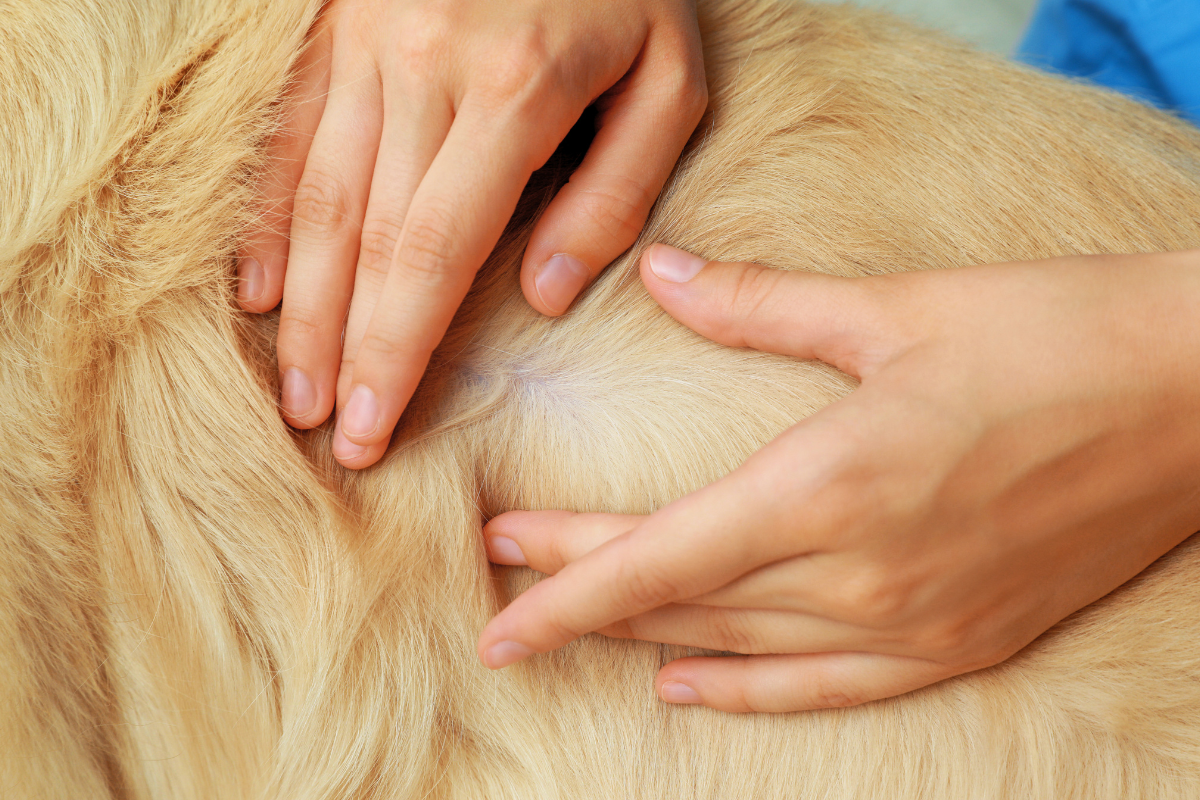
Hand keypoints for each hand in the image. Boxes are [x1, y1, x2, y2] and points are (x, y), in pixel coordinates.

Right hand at [237, 0, 705, 468]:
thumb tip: (544, 294)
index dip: (400, 345)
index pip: (438, 247)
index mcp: (518, 88)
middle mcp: (427, 65)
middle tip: (327, 434)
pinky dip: (268, 214)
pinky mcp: (336, 26)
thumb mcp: (669, 78)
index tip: (376, 424)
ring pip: (317, 192)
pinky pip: (289, 131)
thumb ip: (618, 190)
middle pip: (367, 235)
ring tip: (291, 388)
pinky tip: (258, 286)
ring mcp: (369, 40)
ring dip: (300, 302)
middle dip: (342, 346)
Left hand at [476, 244, 1199, 712]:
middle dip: (584, 592)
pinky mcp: (961, 640)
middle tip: (504, 585)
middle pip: (684, 601)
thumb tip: (659, 272)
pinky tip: (686, 688)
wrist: (1199, 393)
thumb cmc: (1048, 333)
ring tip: (573, 626)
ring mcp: (913, 622)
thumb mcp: (891, 309)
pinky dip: (747, 692)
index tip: (493, 601)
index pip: (659, 557)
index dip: (566, 584)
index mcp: (830, 485)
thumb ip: (755, 302)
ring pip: (741, 648)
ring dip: (647, 637)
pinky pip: (827, 687)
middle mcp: (860, 574)